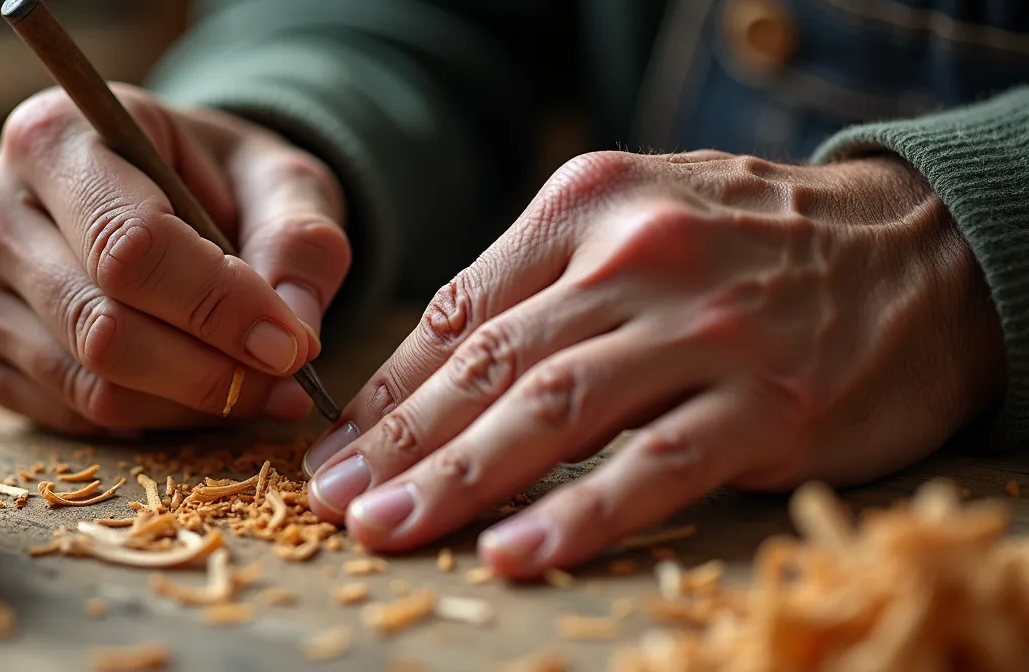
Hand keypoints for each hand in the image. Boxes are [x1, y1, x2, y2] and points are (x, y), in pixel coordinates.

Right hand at [0, 84, 348, 433]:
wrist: (163, 193)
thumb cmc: (220, 180)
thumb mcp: (280, 182)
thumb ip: (299, 241)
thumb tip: (295, 328)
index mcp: (55, 136)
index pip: (129, 245)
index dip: (218, 307)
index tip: (292, 344)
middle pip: (101, 325)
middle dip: (210, 369)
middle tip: (285, 382)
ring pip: (86, 384)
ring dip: (188, 405)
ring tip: (256, 391)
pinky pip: (70, 417)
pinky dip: (150, 422)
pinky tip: (197, 396)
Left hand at [303, 150, 1003, 577]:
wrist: (917, 245)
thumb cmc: (749, 241)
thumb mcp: (636, 219)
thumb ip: (538, 287)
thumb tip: (424, 380)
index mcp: (587, 204)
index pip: (459, 310)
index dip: (388, 391)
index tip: (336, 452)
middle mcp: (637, 256)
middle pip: (490, 364)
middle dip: (400, 443)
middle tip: (335, 503)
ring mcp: (706, 329)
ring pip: (554, 412)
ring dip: (459, 481)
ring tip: (389, 532)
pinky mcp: (770, 402)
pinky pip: (654, 466)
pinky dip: (578, 514)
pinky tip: (514, 553)